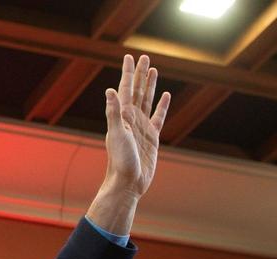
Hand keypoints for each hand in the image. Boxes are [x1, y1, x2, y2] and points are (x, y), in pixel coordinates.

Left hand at [86, 55, 170, 234]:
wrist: (128, 183)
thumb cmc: (120, 161)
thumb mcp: (117, 135)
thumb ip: (114, 113)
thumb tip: (110, 91)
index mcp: (122, 117)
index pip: (125, 89)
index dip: (128, 73)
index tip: (129, 57)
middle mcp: (131, 119)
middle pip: (138, 91)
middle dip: (140, 74)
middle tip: (143, 56)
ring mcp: (142, 127)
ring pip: (148, 100)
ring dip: (150, 85)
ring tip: (153, 70)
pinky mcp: (152, 137)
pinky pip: (159, 117)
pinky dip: (162, 105)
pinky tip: (166, 95)